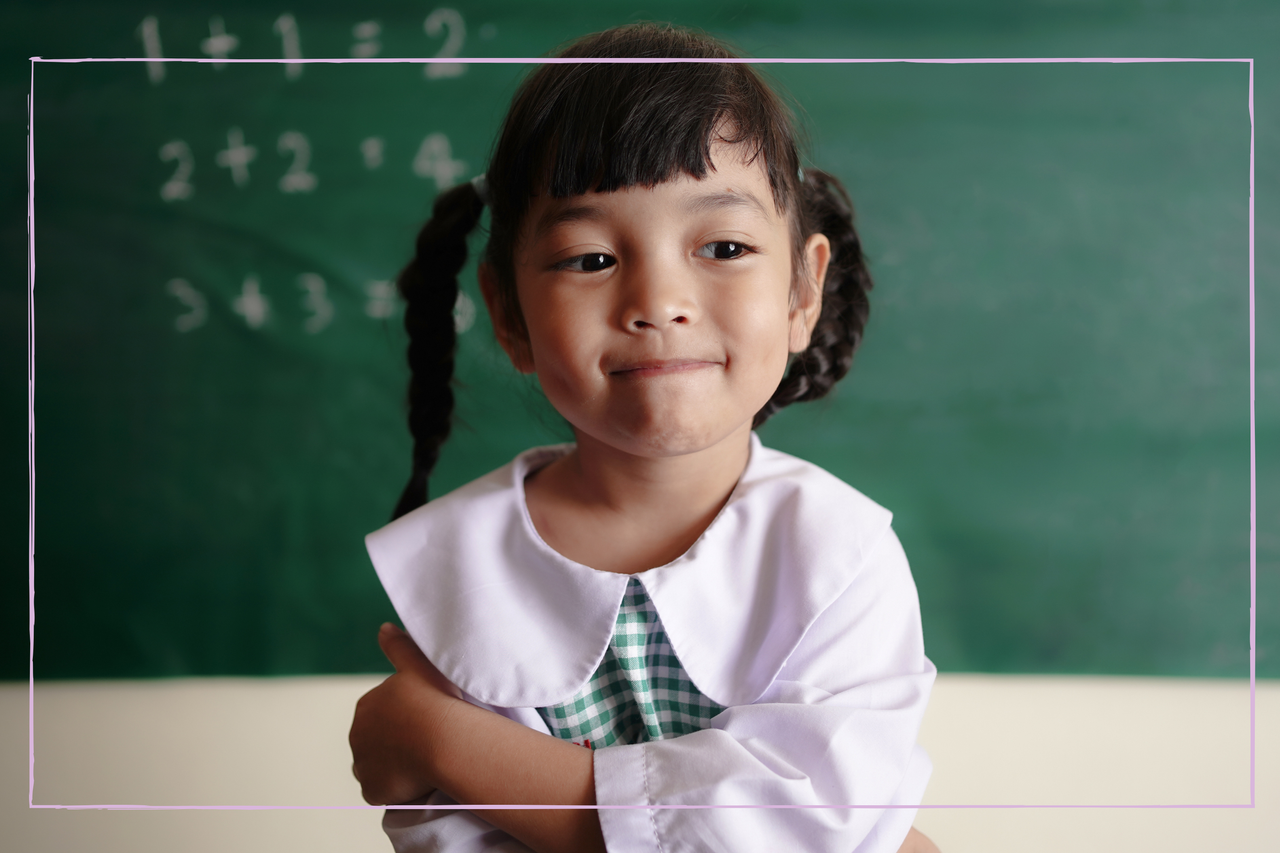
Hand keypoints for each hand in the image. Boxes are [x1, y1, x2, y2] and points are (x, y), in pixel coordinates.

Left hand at [349, 622, 465, 804]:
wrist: (445, 740)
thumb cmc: (436, 701)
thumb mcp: (418, 664)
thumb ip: (399, 646)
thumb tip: (383, 628)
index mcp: (365, 705)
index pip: (382, 715)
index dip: (404, 718)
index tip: (424, 720)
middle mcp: (356, 734)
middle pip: (377, 741)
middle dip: (396, 743)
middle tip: (425, 742)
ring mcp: (362, 764)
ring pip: (378, 766)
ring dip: (393, 766)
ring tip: (422, 763)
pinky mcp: (372, 789)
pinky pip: (382, 790)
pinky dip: (395, 788)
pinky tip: (415, 781)